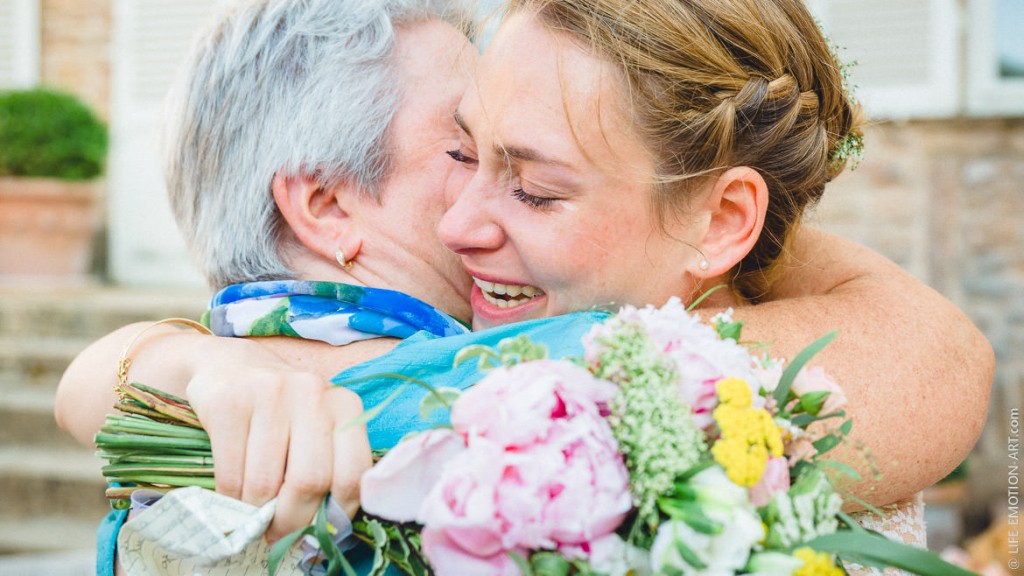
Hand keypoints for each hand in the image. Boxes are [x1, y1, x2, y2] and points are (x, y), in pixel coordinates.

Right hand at [183, 338, 371, 541]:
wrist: (229, 364)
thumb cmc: (281, 409)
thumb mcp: (316, 427)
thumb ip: (328, 466)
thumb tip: (323, 529)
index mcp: (345, 405)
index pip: (353, 474)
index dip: (335, 514)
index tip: (317, 531)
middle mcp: (313, 393)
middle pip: (310, 481)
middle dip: (291, 520)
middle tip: (277, 533)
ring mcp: (270, 393)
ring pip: (266, 482)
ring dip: (256, 511)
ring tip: (253, 513)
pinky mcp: (229, 402)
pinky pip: (231, 473)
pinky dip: (231, 497)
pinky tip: (233, 494)